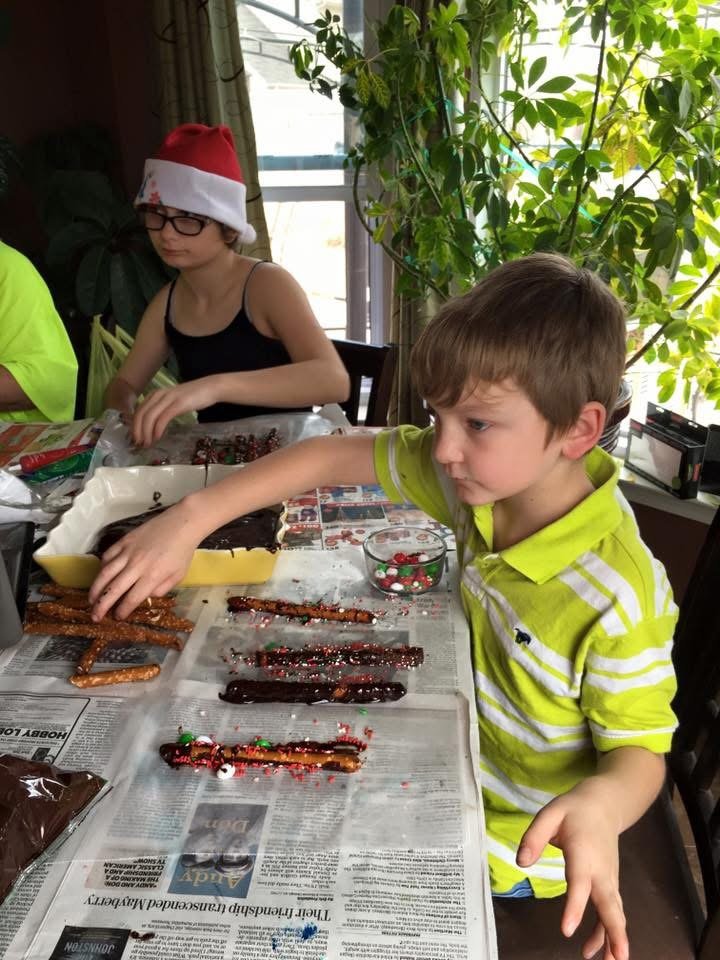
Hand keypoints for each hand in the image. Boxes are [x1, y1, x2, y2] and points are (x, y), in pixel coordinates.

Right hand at [88, 505, 198, 619]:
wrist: (182, 524)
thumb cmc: (182, 551)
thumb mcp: (177, 576)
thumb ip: (160, 590)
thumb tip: (144, 597)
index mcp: (153, 576)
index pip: (132, 598)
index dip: (122, 610)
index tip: (118, 616)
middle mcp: (137, 565)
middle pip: (114, 589)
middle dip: (102, 606)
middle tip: (95, 616)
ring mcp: (128, 552)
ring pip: (105, 573)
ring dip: (95, 589)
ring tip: (91, 600)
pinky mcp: (124, 540)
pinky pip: (108, 555)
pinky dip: (101, 567)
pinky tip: (100, 576)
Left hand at [132, 378, 218, 446]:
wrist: (211, 388)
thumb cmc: (193, 397)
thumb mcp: (173, 401)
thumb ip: (162, 409)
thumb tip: (153, 426)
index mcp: (156, 394)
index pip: (138, 411)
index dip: (134, 426)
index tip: (136, 438)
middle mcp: (159, 395)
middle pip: (141, 414)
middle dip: (137, 431)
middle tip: (139, 444)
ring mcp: (168, 398)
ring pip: (149, 417)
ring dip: (146, 432)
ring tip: (148, 443)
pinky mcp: (178, 404)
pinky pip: (163, 418)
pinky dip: (157, 429)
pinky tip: (158, 437)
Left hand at [517, 780, 626, 959]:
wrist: (604, 805)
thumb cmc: (573, 811)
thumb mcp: (549, 814)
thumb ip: (534, 837)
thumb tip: (521, 863)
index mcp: (583, 853)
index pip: (579, 883)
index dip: (575, 907)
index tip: (567, 930)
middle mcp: (601, 871)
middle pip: (609, 904)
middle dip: (614, 932)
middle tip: (617, 958)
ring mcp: (609, 879)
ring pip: (614, 912)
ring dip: (614, 939)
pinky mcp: (610, 884)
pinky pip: (612, 911)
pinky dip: (610, 932)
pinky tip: (600, 951)